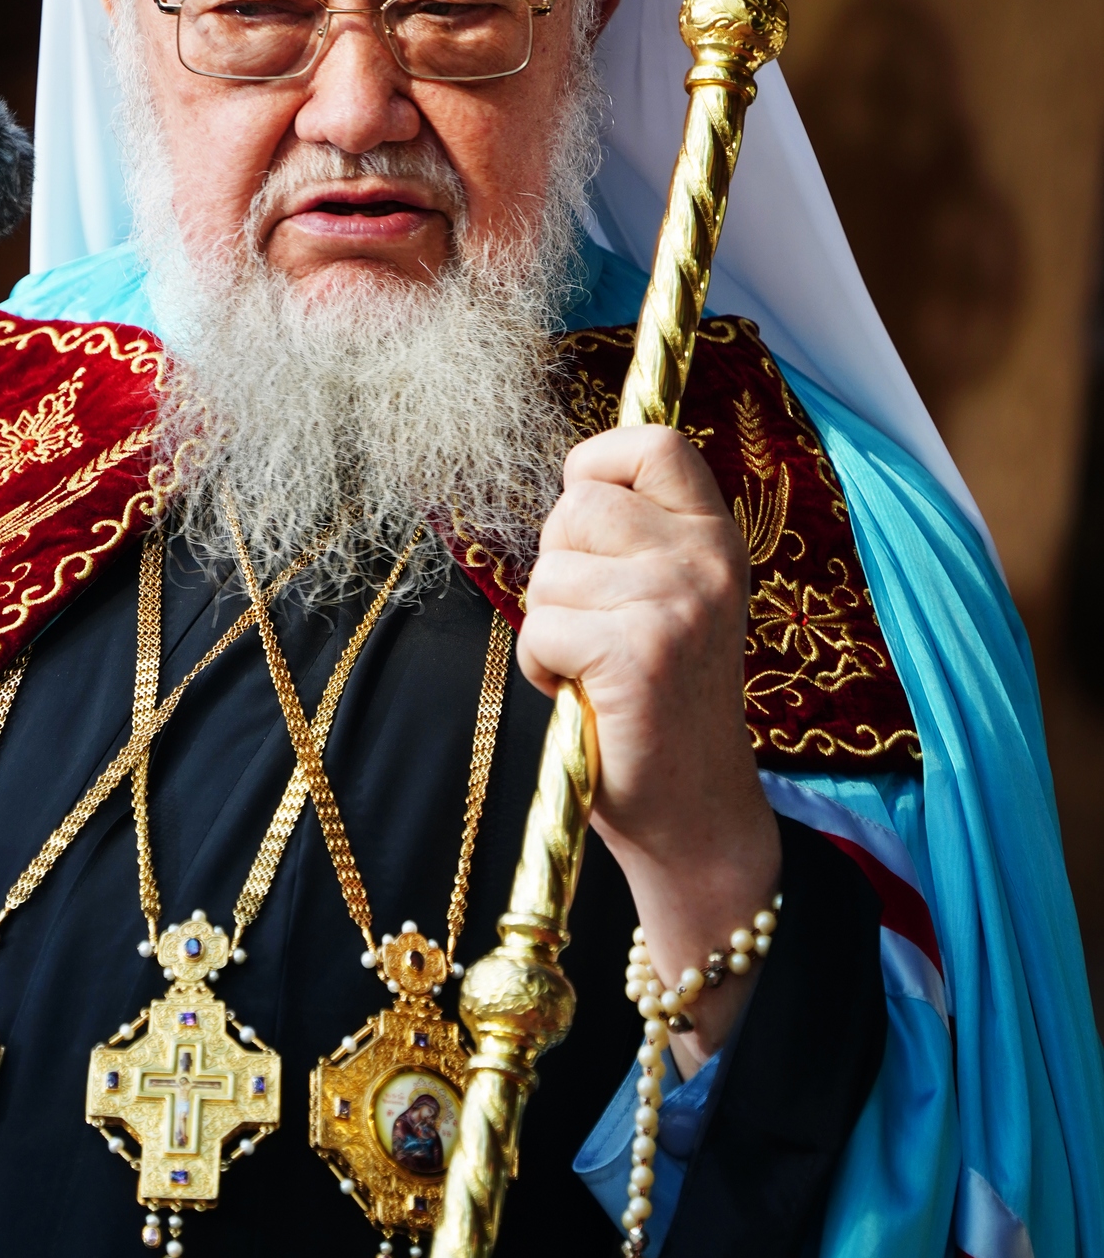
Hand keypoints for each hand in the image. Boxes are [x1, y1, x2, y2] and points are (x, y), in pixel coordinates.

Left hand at [520, 425, 781, 1066]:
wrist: (694, 815)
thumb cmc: (661, 702)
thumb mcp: (671, 599)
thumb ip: (638, 539)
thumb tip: (574, 482)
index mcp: (718, 539)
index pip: (655, 442)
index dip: (601, 463)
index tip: (589, 510)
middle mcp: (706, 561)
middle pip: (577, 507)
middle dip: (558, 565)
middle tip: (594, 624)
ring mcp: (675, 604)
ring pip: (548, 573)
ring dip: (549, 626)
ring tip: (594, 668)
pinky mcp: (636, 653)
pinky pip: (541, 628)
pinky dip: (543, 667)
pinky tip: (582, 695)